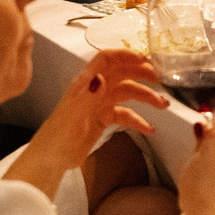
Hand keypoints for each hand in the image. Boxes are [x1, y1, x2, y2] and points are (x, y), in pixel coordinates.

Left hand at [28, 50, 169, 172]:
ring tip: (163, 105)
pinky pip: (125, 114)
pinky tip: (149, 129)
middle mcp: (94, 89)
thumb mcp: (74, 115)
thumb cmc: (58, 136)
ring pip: (127, 92)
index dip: (125, 55)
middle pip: (121, 73)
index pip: (106, 60)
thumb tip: (101, 77)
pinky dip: (138, 120)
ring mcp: (100, 104)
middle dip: (142, 73)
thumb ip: (88, 96)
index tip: (145, 58)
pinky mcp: (103, 119)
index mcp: (85, 84)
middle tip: (162, 79)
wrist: (51, 159)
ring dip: (146, 96)